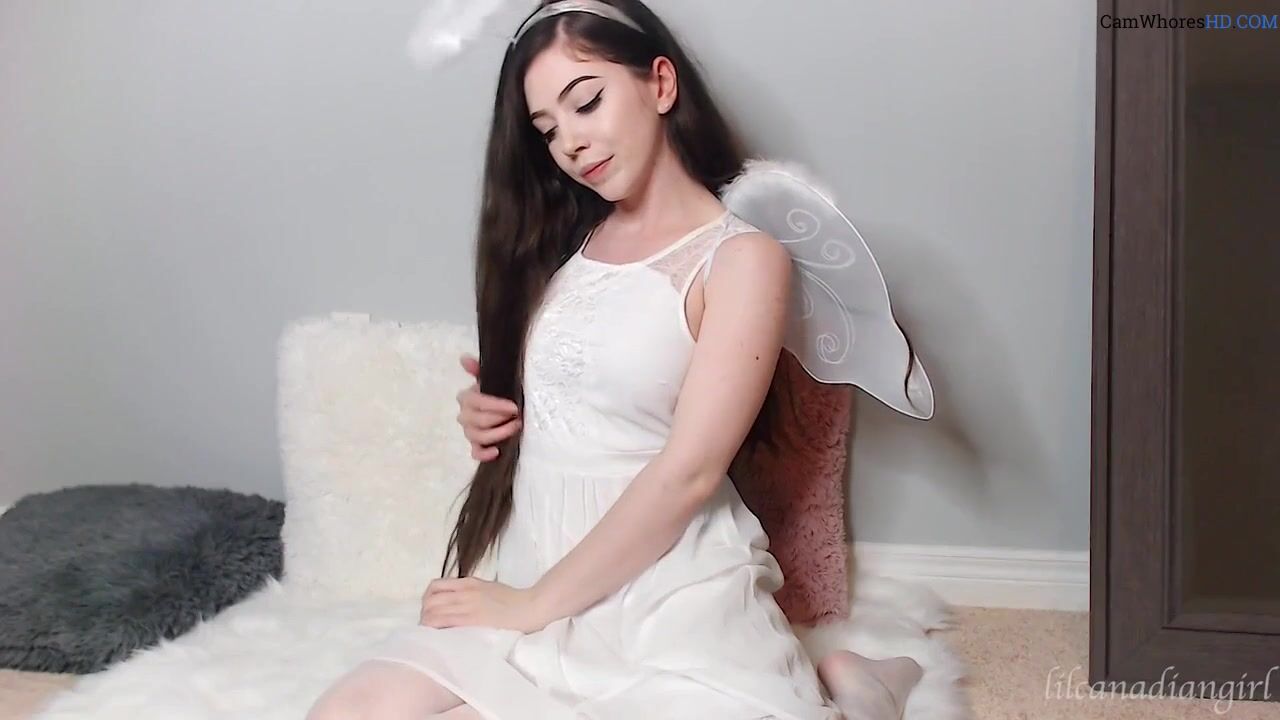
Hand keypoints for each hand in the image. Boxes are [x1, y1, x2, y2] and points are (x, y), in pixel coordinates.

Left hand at [419, 577, 551, 633]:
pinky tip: (436, 636)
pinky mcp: (472, 619)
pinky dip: (434, 628)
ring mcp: (467, 605)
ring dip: (426, 623)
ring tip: (431, 633)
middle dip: (424, 613)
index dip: (427, 599)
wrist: (530, 606)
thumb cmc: (514, 600)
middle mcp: (464, 591)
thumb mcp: (489, 588)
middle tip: (428, 625)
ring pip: (433, 611)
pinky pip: (444, 621)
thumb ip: (472, 592)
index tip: (430, 611)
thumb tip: (458, 602)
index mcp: (469, 582)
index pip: (435, 586)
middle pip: (430, 599)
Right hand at [456, 353, 521, 461]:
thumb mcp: (494, 377)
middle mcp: (464, 415)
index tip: (514, 407)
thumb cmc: (500, 391)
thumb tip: (464, 358)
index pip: (476, 402)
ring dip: (497, 434)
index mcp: (466, 397)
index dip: (495, 406)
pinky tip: (497, 451)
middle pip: (477, 421)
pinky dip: (484, 454)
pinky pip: (475, 453)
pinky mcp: (476, 446)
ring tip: (515, 428)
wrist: (509, 407)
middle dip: (499, 420)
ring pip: (476, 436)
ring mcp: (469, 432)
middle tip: (518, 417)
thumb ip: (478, 368)